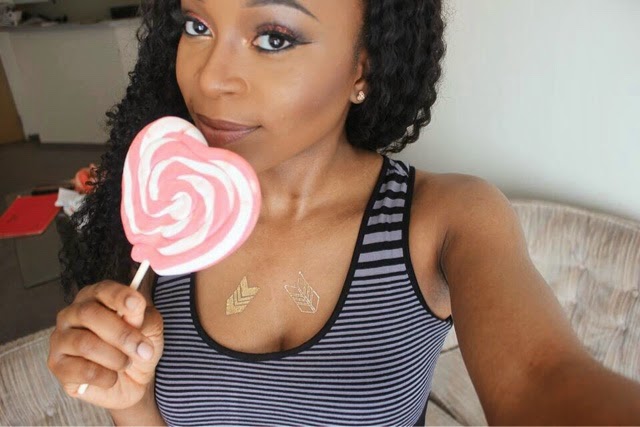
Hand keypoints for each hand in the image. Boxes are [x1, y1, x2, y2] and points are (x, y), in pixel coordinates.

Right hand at [48, 280, 163, 409]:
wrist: (130, 382)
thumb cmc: (136, 347)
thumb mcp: (150, 328)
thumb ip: (143, 316)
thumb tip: (134, 308)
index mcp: (95, 297)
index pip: (102, 290)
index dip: (119, 296)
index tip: (137, 305)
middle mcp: (72, 314)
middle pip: (89, 314)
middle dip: (122, 334)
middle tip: (144, 349)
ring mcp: (60, 339)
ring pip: (85, 344)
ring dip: (116, 358)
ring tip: (127, 363)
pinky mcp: (58, 366)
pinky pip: (82, 371)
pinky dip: (105, 376)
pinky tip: (111, 376)